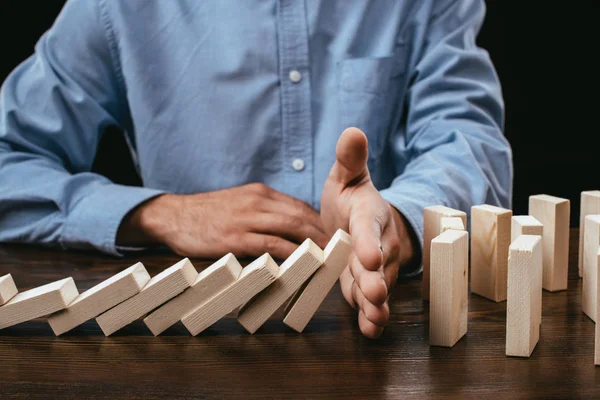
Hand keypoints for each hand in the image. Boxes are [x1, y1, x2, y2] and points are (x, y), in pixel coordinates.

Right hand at [117, 183, 328, 259]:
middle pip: (301, 216)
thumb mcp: (239, 203)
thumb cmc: (207, 214)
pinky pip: (270, 245)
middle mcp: (257, 202)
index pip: (299, 207)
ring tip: (328, 260)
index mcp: (260, 193)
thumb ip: (263, 212)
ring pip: (291, 229)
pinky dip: (290, 254)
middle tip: (339, 252)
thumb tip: (289, 230)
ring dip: (313, 245)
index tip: (333, 239)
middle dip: (324, 234)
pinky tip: (302, 265)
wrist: (173, 215)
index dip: (320, 224)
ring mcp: (246, 219)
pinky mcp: (235, 237)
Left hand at [321, 127, 417, 338]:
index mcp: (370, 216)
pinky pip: (370, 301)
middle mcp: (378, 244)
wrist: (362, 221)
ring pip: (378, 286)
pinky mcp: (366, 284)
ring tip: (374, 320)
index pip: (371, 228)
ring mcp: (375, 269)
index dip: (370, 242)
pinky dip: (371, 316)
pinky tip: (370, 330)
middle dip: (376, 280)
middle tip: (374, 294)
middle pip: (378, 264)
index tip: (368, 255)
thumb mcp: (348, 176)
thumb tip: (352, 131)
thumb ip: (350, 159)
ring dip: (376, 305)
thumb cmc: (353, 198)